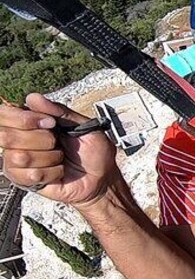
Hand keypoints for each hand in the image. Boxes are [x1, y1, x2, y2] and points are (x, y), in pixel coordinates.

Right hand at [0, 93, 118, 207]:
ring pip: (20, 157)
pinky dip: (52, 173)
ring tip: (60, 158)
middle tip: (57, 143)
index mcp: (28, 122)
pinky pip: (30, 175)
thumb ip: (58, 111)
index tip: (50, 123)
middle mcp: (18, 141)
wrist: (102, 177)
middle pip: (7, 137)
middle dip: (42, 140)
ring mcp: (18, 162)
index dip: (24, 119)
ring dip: (50, 158)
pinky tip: (58, 171)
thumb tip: (33, 97)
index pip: (4, 115)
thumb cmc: (93, 152)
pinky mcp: (25, 181)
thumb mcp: (83, 125)